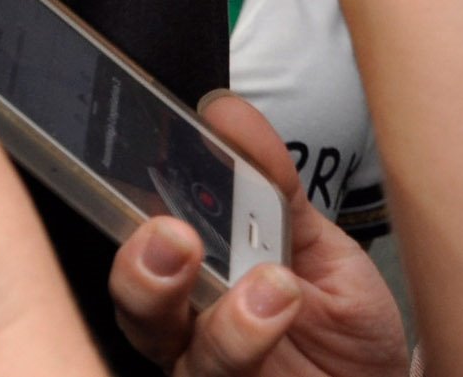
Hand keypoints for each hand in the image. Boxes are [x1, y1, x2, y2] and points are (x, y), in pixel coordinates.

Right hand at [109, 94, 406, 376]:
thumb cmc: (341, 323)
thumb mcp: (317, 242)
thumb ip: (272, 183)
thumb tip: (225, 111)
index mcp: (189, 275)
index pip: (135, 237)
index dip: (121, 200)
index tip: (144, 157)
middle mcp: (186, 327)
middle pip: (135, 304)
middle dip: (144, 270)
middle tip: (174, 237)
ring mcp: (211, 370)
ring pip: (182, 357)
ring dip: (221, 320)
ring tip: (273, 285)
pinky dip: (252, 344)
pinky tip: (284, 312)